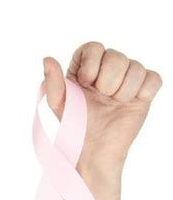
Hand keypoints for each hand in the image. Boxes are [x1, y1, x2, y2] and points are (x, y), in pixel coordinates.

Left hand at [42, 41, 162, 168]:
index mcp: (87, 67)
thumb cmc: (74, 128)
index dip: (91, 65)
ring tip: (114, 105)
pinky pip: (153, 79)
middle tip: (102, 98)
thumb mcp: (59, 105)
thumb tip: (47, 59)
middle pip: (117, 55)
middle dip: (108, 80)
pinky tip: (130, 104)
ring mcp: (128, 80)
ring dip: (123, 91)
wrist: (93, 151)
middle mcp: (108, 69)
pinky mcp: (144, 92)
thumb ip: (53, 82)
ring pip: (136, 67)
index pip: (93, 47)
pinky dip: (143, 92)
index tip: (86, 84)